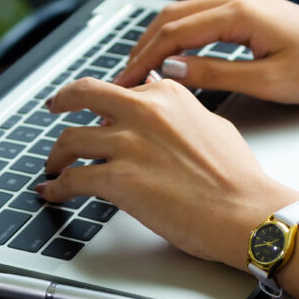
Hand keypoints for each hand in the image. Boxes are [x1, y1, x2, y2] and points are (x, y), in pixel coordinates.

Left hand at [39, 76, 298, 268]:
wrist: (245, 210)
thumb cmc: (238, 176)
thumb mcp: (213, 124)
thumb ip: (182, 112)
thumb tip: (167, 110)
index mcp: (167, 94)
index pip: (123, 89)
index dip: (108, 104)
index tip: (99, 112)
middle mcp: (144, 111)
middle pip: (84, 94)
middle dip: (63, 100)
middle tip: (54, 106)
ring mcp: (128, 143)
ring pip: (70, 139)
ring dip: (56, 154)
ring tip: (54, 166)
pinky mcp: (117, 179)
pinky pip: (72, 180)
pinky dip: (56, 188)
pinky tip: (53, 193)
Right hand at [113, 0, 298, 103]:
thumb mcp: (267, 81)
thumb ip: (216, 74)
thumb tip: (173, 71)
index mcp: (241, 12)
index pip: (176, 32)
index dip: (146, 57)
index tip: (126, 81)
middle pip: (173, 17)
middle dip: (144, 46)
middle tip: (124, 76)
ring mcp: (245, 1)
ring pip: (186, 14)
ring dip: (159, 39)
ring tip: (141, 68)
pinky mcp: (252, 10)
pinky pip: (203, 17)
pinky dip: (180, 35)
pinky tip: (173, 56)